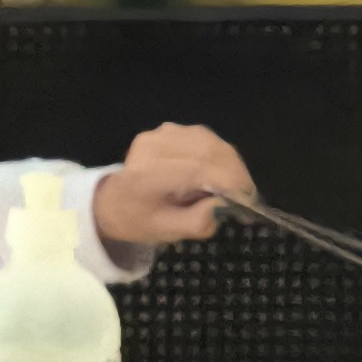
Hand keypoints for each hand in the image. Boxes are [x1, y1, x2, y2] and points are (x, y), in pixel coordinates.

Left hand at [91, 122, 256, 247]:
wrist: (113, 200)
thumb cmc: (140, 219)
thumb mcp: (167, 231)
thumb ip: (197, 221)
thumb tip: (225, 204)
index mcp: (146, 175)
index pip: (197, 168)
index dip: (229, 180)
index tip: (248, 199)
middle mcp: (152, 146)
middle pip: (207, 150)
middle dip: (234, 172)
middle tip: (248, 195)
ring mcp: (160, 134)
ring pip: (209, 141)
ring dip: (230, 162)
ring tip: (236, 186)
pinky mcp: (169, 129)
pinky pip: (204, 137)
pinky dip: (219, 154)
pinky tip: (220, 172)